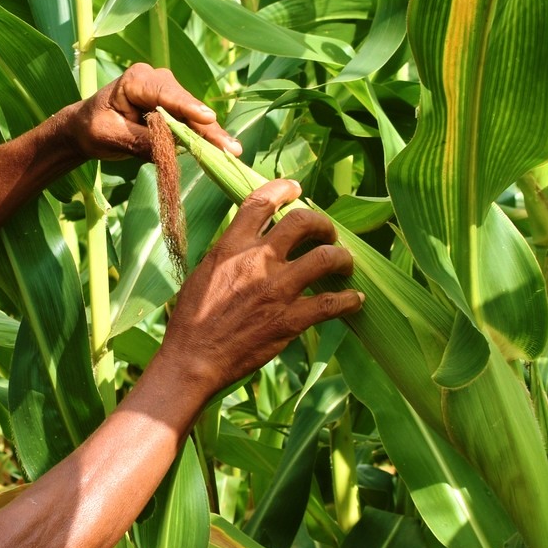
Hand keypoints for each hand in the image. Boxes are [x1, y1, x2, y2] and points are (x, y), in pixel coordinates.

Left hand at [64, 63, 240, 161]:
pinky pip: (190, 124)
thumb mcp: (111, 136)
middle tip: (230, 147)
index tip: (207, 118)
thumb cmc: (93, 128)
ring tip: (231, 151)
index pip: (165, 94)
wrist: (85, 129)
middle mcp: (156, 81)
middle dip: (207, 127)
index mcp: (136, 80)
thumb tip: (171, 149)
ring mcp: (168, 95)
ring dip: (210, 135)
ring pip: (193, 116)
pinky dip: (203, 138)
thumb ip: (140, 141)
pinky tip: (221, 150)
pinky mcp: (173, 110)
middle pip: (186, 106)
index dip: (188, 108)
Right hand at [155, 179, 361, 396]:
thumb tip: (249, 240)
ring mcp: (277, 289)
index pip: (261, 202)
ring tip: (346, 265)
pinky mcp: (290, 319)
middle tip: (328, 234)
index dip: (283, 189)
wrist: (194, 359)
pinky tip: (355, 301)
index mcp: (232, 246)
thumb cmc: (192, 320)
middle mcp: (258, 260)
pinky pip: (331, 304)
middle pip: (303, 221)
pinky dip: (349, 301)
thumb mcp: (204, 272)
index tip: (295, 189)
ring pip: (326, 257)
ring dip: (342, 258)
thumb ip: (230, 253)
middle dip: (322, 223)